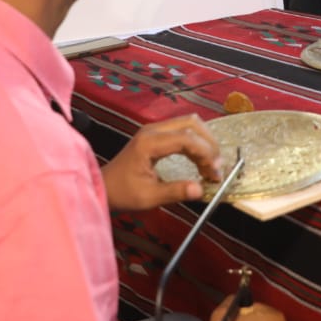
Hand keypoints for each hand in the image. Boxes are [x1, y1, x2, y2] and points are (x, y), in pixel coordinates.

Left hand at [101, 114, 221, 210]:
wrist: (103, 188)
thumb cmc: (122, 193)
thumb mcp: (148, 197)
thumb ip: (175, 192)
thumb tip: (200, 190)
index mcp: (149, 143)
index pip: (186, 139)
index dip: (206, 154)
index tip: (215, 174)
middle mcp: (152, 130)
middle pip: (191, 124)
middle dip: (209, 144)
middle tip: (217, 166)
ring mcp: (154, 130)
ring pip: (189, 123)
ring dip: (204, 141)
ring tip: (211, 164)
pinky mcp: (156, 135)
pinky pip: (182, 130)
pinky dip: (196, 142)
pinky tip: (200, 159)